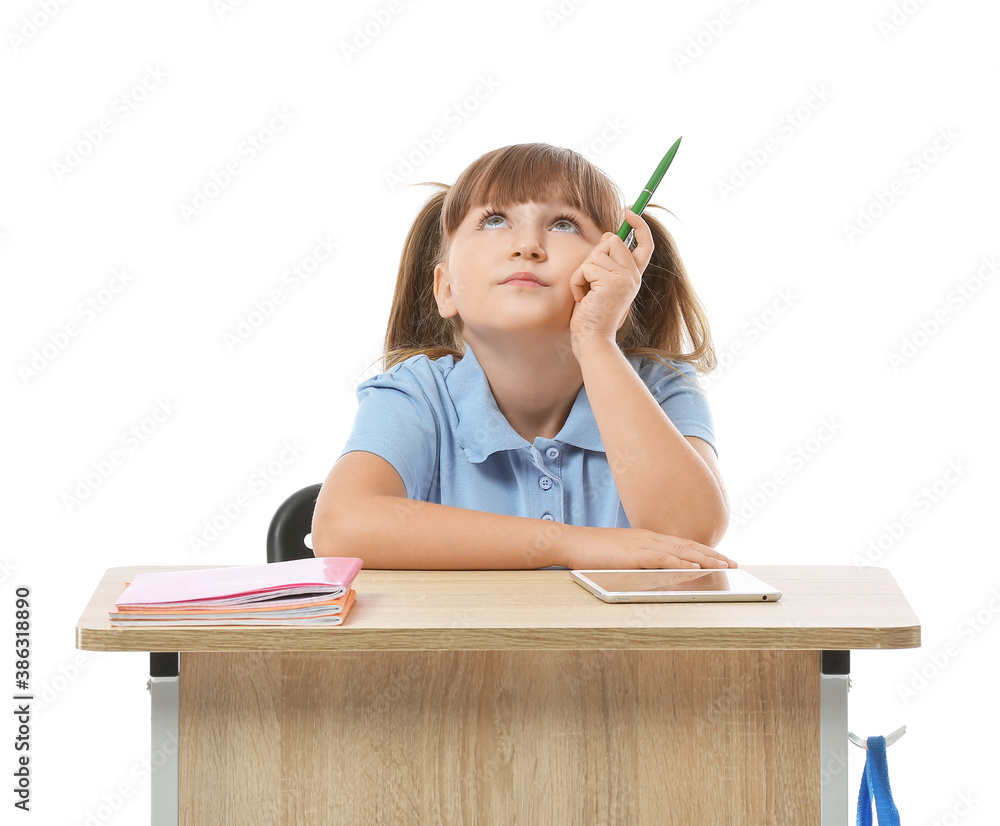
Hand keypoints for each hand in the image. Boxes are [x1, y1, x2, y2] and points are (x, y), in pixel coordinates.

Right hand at [560, 526, 736, 569]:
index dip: (703, 550)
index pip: (681, 544)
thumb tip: (653, 572)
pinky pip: (662, 559)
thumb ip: (638, 560)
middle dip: (713, 554)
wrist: (569, 542)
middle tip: (733, 562)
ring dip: (705, 558)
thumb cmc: (590, 551)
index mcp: (646, 537)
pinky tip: (695, 567)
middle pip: (687, 545)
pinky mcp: (633, 554)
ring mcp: (641, 544)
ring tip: (724, 565)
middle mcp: (648, 538)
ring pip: (680, 551)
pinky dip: (681, 563)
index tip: (721, 557)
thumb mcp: (620, 555)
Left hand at [569, 209, 652, 345]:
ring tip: (586, 294)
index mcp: (633, 276)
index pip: (645, 245)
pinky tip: (583, 299)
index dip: (640, 226)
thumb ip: (606, 262)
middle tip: (589, 280)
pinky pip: (585, 268)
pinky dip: (577, 282)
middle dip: (594, 256)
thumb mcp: (600, 284)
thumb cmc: (592, 316)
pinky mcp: (611, 282)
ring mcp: (624, 278)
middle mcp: (632, 276)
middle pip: (613, 241)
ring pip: (595, 254)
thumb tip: (609, 234)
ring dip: (582, 273)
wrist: (593, 340)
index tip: (630, 211)